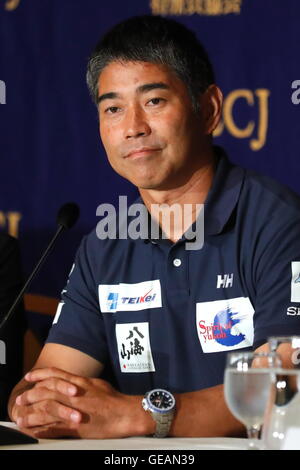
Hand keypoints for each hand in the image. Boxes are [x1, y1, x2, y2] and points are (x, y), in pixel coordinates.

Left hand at [13, 367, 147, 438]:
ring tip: (21, 417)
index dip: (39, 375)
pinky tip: (33, 431)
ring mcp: (73, 411)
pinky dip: (41, 430)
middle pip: (46, 392)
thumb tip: (70, 381)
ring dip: (31, 414)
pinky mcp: (75, 427)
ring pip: (46, 410)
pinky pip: (53, 428)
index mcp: (79, 382)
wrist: (124, 414)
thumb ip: (80, 382)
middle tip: (21, 399)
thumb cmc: (113, 398)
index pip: (54, 375)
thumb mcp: (96, 383)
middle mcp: (74, 395)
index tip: (29, 377)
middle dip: (30, 395)